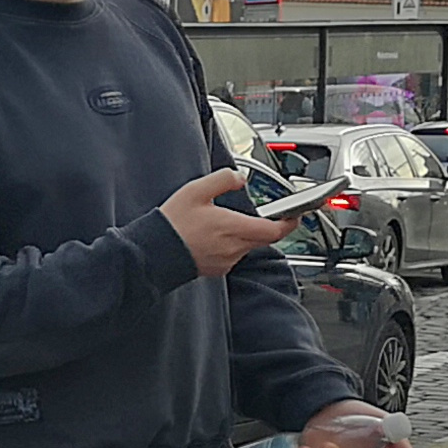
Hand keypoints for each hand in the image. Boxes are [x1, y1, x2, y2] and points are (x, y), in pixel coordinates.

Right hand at [159, 167, 302, 278]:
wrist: (153, 253)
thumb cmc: (172, 225)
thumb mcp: (196, 191)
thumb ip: (222, 179)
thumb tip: (239, 178)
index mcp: (234, 228)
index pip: (276, 230)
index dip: (290, 223)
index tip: (294, 215)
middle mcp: (235, 248)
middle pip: (265, 238)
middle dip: (267, 226)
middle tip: (263, 214)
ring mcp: (227, 261)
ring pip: (248, 246)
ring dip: (244, 234)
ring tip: (224, 222)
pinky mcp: (217, 268)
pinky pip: (233, 255)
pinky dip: (231, 244)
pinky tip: (213, 236)